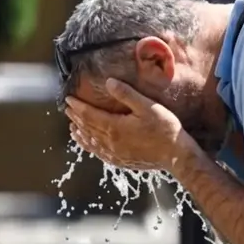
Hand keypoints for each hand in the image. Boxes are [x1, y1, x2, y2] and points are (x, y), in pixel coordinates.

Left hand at [65, 79, 192, 171]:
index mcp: (114, 127)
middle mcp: (110, 142)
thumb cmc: (164, 128)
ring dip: (80, 133)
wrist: (176, 155)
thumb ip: (126, 94)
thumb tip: (108, 82)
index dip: (77, 106)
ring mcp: (115, 154)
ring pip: (91, 142)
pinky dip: (89, 146)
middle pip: (87, 128)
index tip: (68, 98)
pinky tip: (88, 144)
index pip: (89, 115)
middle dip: (76, 117)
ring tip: (72, 127)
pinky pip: (99, 153)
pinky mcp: (121, 161)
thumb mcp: (147, 106)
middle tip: (67, 108)